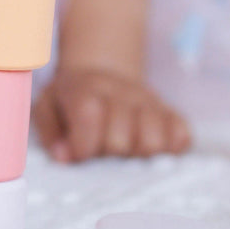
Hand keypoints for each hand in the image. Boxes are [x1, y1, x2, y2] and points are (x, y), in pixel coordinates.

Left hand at [32, 67, 190, 161]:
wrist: (102, 71)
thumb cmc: (72, 98)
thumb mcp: (47, 107)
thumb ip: (50, 133)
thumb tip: (65, 157)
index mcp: (88, 89)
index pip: (90, 117)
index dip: (82, 146)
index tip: (78, 152)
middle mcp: (123, 92)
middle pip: (121, 141)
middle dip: (107, 152)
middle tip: (101, 147)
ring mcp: (151, 102)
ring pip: (154, 143)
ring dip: (137, 154)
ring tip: (125, 148)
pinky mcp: (171, 113)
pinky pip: (182, 138)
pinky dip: (169, 149)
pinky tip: (147, 145)